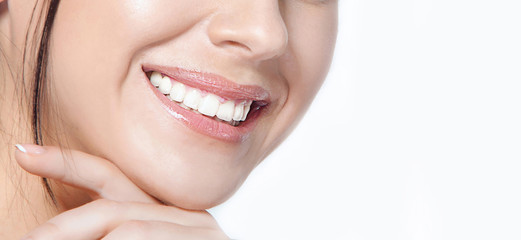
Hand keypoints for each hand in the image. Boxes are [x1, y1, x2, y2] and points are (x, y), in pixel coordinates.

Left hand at [15, 144, 229, 239]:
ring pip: (128, 229)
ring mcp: (200, 233)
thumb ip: (119, 230)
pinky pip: (142, 238)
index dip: (68, 164)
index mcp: (167, 214)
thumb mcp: (144, 238)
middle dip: (62, 227)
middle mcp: (186, 216)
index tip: (25, 154)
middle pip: (112, 207)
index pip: (112, 179)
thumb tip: (65, 232)